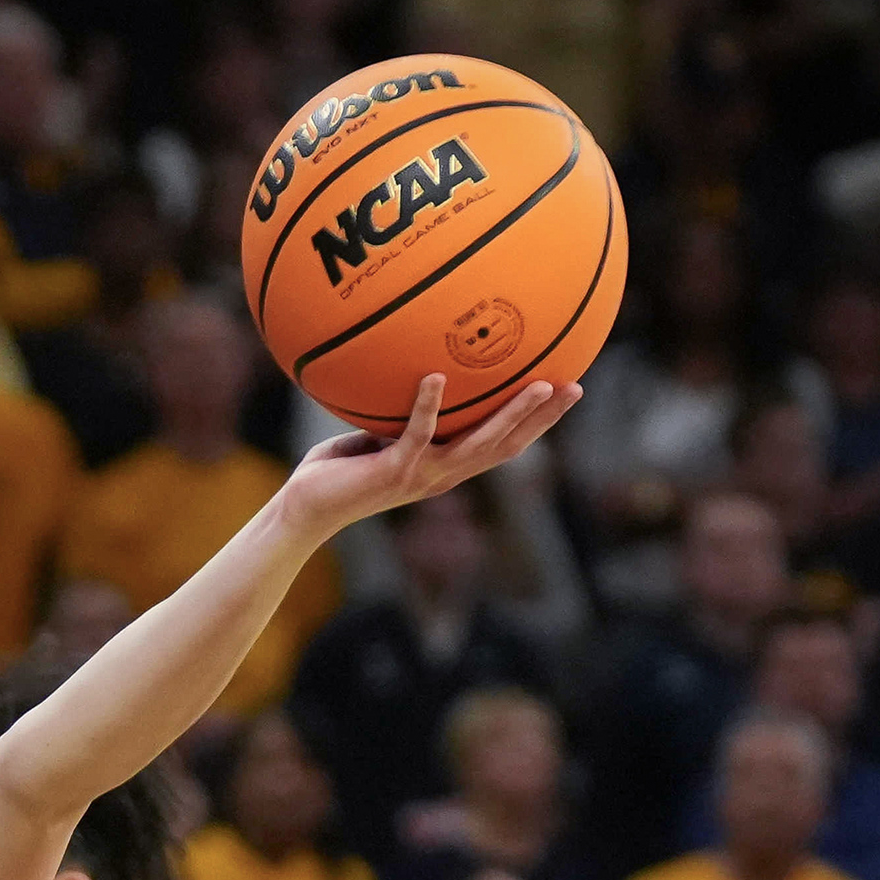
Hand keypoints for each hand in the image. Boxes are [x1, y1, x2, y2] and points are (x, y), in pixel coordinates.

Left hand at [275, 374, 582, 540]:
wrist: (305, 510)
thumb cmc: (335, 471)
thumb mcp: (376, 433)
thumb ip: (399, 413)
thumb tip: (418, 370)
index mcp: (445, 466)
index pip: (503, 444)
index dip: (537, 423)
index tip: (567, 391)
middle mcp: (442, 474)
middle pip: (507, 446)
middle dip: (544, 419)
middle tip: (574, 388)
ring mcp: (420, 475)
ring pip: (478, 445)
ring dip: (511, 415)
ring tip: (539, 386)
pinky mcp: (393, 470)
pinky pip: (416, 434)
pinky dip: (427, 406)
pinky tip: (435, 376)